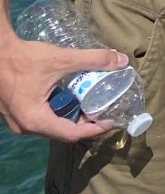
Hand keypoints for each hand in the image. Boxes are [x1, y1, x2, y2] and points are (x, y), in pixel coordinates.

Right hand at [0, 37, 128, 141]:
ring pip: (51, 125)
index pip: (72, 134)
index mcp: (35, 120)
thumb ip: (93, 60)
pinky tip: (69, 94)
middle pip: (62, 132)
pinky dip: (58, 110)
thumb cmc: (23, 58)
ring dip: (71, 115)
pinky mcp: (15, 112)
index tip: (111, 120)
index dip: (95, 129)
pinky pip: (42, 117)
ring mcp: (17, 121)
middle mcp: (24, 127)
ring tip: (90, 100)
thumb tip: (121, 61)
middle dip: (85, 122)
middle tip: (103, 108)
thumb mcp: (62, 59)